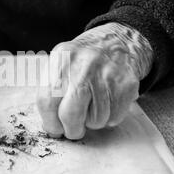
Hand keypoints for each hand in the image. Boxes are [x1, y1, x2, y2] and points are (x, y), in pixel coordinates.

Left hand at [37, 22, 152, 138]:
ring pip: (95, 120)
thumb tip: (51, 127)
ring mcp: (106, 75)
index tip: (55, 129)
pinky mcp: (126, 85)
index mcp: (61, 58)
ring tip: (92, 106)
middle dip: (71, 130)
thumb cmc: (81, 62)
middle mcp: (84, 65)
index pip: (47, 100)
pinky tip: (107, 102)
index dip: (50, 122)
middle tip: (73, 130)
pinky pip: (113, 118)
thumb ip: (51, 92)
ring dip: (92, 122)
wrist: (116, 43)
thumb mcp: (60, 64)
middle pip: (70, 114)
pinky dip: (109, 117)